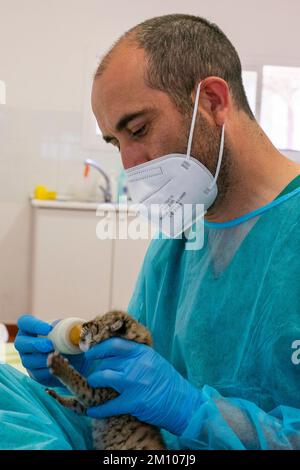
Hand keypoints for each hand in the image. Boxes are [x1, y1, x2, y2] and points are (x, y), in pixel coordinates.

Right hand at [15, 315, 86, 385]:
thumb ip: (74, 328)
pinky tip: (58, 367)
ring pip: (28, 360)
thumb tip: (80, 330)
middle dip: (35, 345)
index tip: (48, 329)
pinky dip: (47, 370)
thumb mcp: (73, 332)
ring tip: (57, 357)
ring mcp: (28, 359)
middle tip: (50, 346)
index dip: (33, 325)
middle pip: (20, 343)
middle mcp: (25, 343)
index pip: (24, 322)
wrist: (75, 359)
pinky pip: (36, 373)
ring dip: (42, 360)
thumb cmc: (69, 339)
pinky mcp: (34, 373)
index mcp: (31, 328)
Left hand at [85, 338, 202, 435]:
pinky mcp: (134, 402)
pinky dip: (99, 409)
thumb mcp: (154, 361)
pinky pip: (109, 404)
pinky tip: (92, 411)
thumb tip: (114, 353)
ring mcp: (135, 382)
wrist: (183, 403)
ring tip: (93, 386)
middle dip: (97, 368)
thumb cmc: (168, 382)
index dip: (99, 348)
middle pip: (107, 362)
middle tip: (94, 374)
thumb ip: (136, 356)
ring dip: (95, 382)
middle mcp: (138, 364)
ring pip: (103, 377)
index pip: (114, 344)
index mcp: (143, 352)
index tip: (90, 353)